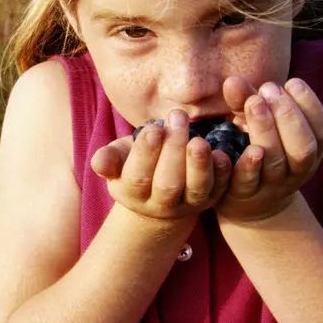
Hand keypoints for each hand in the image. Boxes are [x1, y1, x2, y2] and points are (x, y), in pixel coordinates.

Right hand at [90, 109, 232, 224]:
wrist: (161, 191)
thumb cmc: (136, 163)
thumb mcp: (120, 158)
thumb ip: (110, 158)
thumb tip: (98, 161)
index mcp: (133, 193)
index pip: (138, 176)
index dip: (146, 153)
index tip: (154, 128)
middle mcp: (161, 204)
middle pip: (168, 183)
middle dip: (174, 150)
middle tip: (178, 117)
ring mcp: (189, 204)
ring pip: (196, 189)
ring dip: (199, 164)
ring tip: (199, 139)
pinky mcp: (212, 199)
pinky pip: (220, 188)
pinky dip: (223, 172)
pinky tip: (222, 153)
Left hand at [216, 77, 322, 223]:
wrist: (247, 201)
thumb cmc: (257, 148)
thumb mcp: (255, 123)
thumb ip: (245, 100)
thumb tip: (233, 80)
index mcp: (309, 150)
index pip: (322, 129)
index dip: (310, 105)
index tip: (291, 81)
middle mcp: (296, 171)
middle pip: (302, 147)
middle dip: (288, 115)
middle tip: (268, 88)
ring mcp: (270, 186)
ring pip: (275, 162)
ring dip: (266, 129)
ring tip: (253, 101)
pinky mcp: (243, 195)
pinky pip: (247, 181)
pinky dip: (246, 162)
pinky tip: (242, 142)